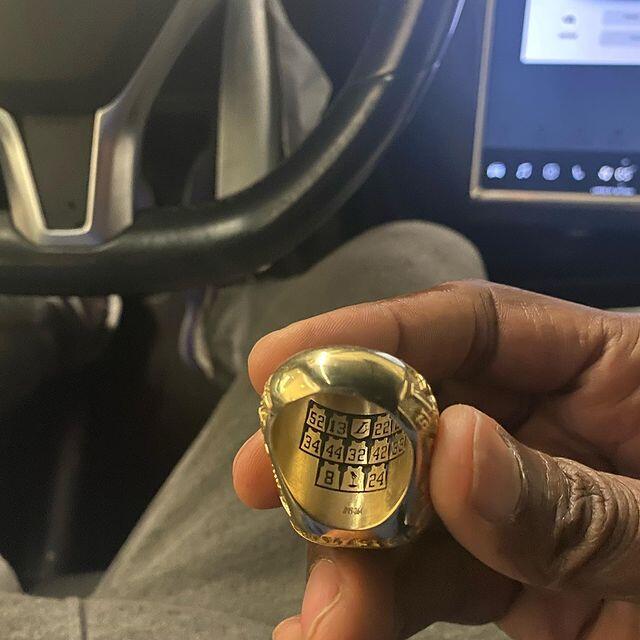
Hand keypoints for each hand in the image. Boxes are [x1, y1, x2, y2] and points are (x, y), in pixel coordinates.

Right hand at [233, 281, 639, 638]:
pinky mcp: (505, 573)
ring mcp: (515, 501)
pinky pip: (428, 579)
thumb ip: (579, 501)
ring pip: (410, 510)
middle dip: (339, 447)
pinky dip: (379, 608)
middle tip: (260, 476)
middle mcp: (542, 425)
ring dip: (353, 560)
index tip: (283, 358)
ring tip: (318, 621)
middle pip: (418, 414)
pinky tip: (331, 633)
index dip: (371, 332)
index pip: (471, 324)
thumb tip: (455, 450)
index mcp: (603, 369)